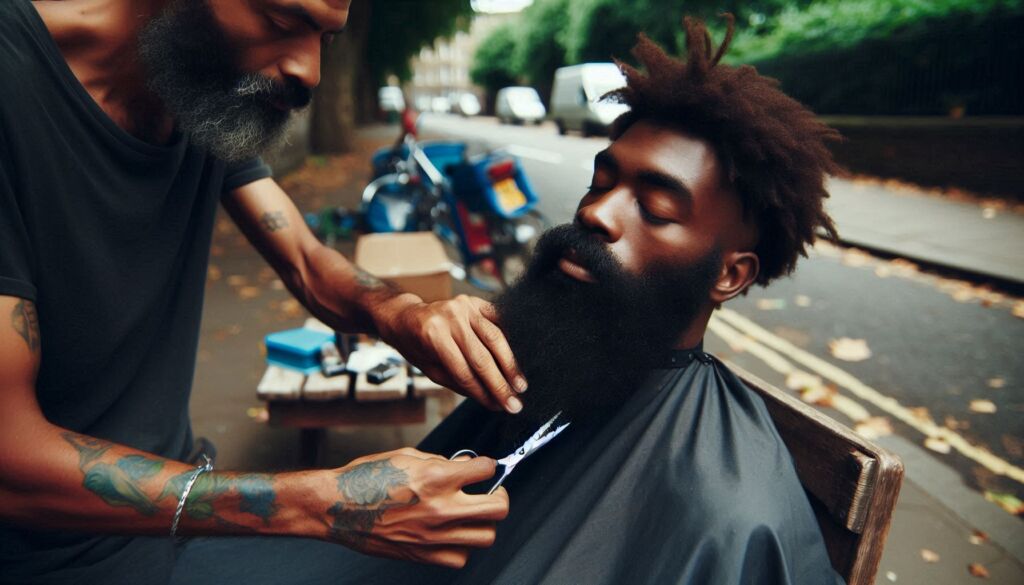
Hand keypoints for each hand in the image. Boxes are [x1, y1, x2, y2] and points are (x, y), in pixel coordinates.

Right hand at [321, 448, 508, 567]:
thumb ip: (441, 461)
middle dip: (499, 496)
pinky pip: (461, 557)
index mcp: (437, 477)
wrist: (336, 506)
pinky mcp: (423, 555)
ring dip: (483, 523)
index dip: (488, 466)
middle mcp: (441, 507)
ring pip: (486, 536)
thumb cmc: (366, 478)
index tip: (483, 468)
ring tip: (470, 515)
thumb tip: (464, 466)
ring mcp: (434, 535)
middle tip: (490, 493)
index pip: (487, 469)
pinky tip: (451, 534)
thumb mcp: (407, 456)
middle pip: (499, 508)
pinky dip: (461, 547)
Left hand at [374, 293, 526, 412]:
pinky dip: (510, 338)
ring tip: (520, 385)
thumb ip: (461, 384)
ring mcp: (464, 306)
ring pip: (495, 338)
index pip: (464, 372)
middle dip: (500, 383)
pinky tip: (521, 356)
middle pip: (482, 357)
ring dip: (510, 364)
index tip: (499, 408)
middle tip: (515, 403)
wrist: (407, 316)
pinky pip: (498, 320)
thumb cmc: (416, 346)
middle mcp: (450, 318)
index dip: (483, 392)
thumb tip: (492, 401)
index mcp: (433, 336)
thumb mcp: (431, 369)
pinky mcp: (474, 300)